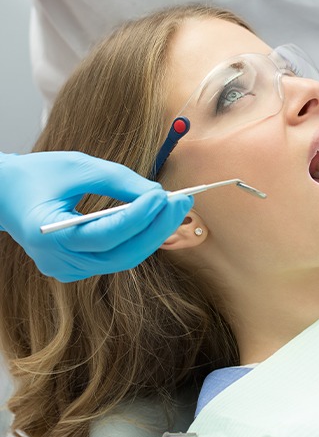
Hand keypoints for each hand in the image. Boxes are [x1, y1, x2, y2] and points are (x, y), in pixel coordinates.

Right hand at [0, 151, 192, 281]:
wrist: (5, 194)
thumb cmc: (37, 175)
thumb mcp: (78, 166)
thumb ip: (119, 181)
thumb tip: (158, 194)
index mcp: (49, 236)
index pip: (105, 234)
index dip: (139, 216)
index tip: (165, 195)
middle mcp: (59, 261)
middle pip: (122, 254)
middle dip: (157, 228)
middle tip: (183, 202)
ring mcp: (69, 269)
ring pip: (124, 258)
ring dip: (154, 234)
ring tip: (176, 208)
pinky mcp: (78, 267)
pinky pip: (116, 256)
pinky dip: (138, 238)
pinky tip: (156, 219)